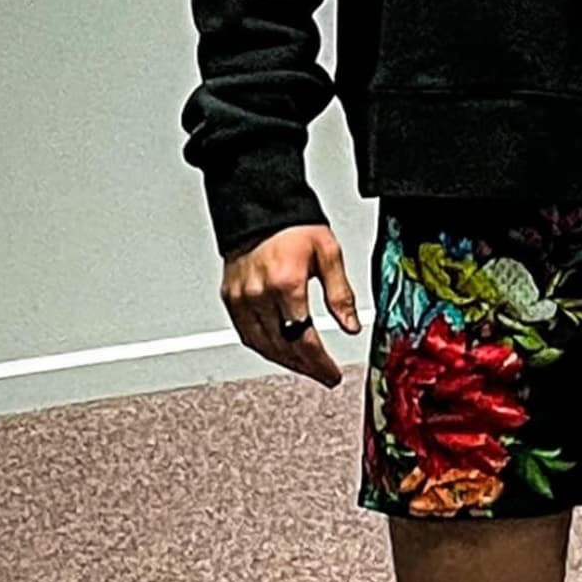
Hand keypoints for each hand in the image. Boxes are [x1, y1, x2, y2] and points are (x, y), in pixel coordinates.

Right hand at [220, 224, 361, 389]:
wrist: (261, 206)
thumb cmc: (295, 226)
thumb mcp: (329, 253)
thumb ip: (340, 293)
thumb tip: (352, 325)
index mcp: (286, 284)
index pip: (304, 339)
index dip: (319, 363)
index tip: (331, 374)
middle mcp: (260, 295)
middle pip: (283, 348)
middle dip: (305, 367)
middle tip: (322, 374)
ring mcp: (242, 298)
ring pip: (262, 346)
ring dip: (285, 362)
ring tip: (305, 367)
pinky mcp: (230, 298)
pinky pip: (246, 334)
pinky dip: (264, 348)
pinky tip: (278, 351)